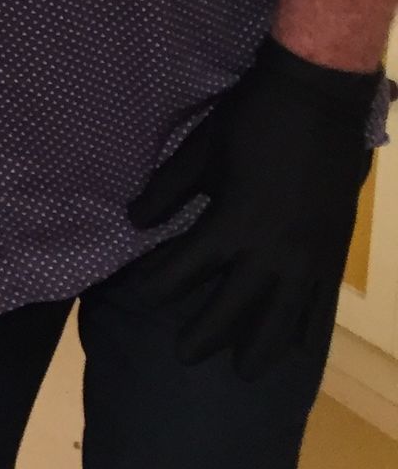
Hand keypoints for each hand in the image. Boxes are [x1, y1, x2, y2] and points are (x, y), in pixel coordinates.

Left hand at [126, 37, 378, 378]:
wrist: (318, 98)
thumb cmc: (251, 121)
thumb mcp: (198, 151)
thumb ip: (165, 191)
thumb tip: (134, 222)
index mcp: (231, 227)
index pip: (184, 272)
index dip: (157, 287)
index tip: (136, 300)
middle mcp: (270, 254)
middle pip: (233, 310)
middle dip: (205, 334)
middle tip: (184, 356)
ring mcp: (308, 257)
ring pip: (283, 317)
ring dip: (261, 345)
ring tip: (245, 370)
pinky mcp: (334, 249)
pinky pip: (322, 301)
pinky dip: (309, 327)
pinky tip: (302, 346)